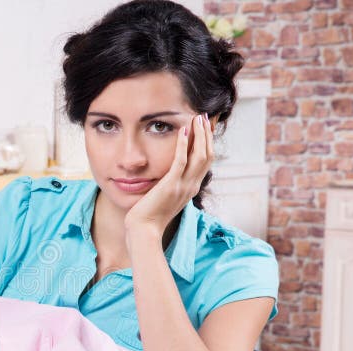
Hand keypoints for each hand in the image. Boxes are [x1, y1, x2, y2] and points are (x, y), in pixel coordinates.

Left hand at [125, 113, 213, 239]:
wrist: (143, 231)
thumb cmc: (149, 217)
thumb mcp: (165, 198)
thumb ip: (170, 185)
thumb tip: (168, 175)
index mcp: (191, 189)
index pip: (206, 162)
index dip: (208, 143)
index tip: (207, 127)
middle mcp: (191, 186)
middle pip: (208, 155)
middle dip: (207, 134)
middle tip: (205, 117)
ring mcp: (183, 186)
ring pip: (200, 155)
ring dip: (200, 135)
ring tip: (197, 118)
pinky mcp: (170, 186)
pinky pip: (181, 161)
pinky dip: (184, 144)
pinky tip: (183, 130)